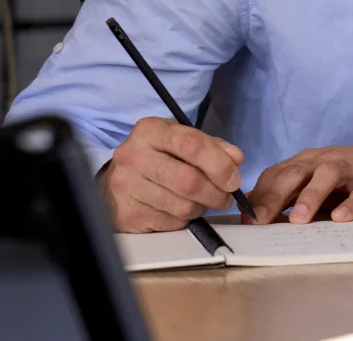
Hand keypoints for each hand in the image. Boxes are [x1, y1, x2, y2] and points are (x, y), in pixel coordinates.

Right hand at [100, 116, 245, 232]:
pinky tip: (179, 209)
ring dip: (202, 207)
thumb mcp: (181, 141)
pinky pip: (171, 223)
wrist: (117, 181)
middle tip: (226, 196)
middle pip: (188, 180)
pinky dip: (184, 219)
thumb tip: (235, 159)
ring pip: (183, 206)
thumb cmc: (156, 158)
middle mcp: (133, 156)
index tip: (234, 178)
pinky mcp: (128, 214)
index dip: (219, 164)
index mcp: (150, 131)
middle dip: (216, 192)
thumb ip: (212, 146)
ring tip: (202, 201)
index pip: (191, 144)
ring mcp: (127, 186)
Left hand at [243, 143, 352, 224]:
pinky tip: (341, 219)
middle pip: (294, 173)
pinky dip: (351, 205)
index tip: (245, 220)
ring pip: (326, 176)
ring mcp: (350, 170)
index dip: (259, 196)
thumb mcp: (318, 185)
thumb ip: (294, 197)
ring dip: (310, 197)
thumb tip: (260, 219)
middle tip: (260, 221)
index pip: (276, 174)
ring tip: (298, 220)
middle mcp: (323, 162)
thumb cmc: (352, 178)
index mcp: (306, 163)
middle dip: (274, 196)